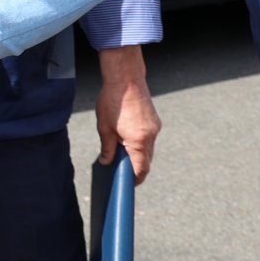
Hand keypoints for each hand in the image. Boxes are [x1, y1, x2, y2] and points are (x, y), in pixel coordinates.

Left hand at [95, 46, 159, 183]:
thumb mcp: (105, 127)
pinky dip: (140, 142)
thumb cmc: (113, 100)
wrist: (126, 76)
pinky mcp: (154, 119)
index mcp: (139, 140)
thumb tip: (106, 162)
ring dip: (137, 154)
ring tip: (120, 154)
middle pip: (146, 160)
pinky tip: (126, 138)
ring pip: (148, 149)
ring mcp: (155, 127)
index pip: (141, 169)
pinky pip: (148, 137)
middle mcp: (151, 135)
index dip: (134, 179)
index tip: (126, 185)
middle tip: (120, 171)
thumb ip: (107, 149)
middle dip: (134, 167)